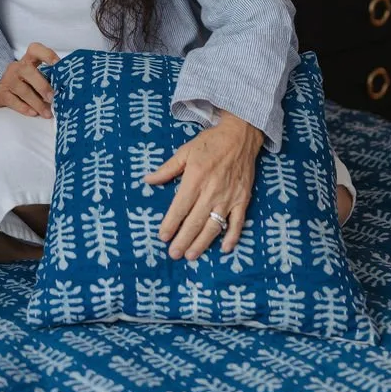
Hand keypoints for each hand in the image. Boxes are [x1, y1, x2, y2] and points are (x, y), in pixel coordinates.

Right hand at [0, 44, 58, 117]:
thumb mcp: (36, 76)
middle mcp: (17, 67)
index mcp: (28, 59)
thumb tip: (66, 89)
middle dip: (42, 86)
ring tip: (47, 113)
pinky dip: (25, 108)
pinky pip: (14, 101)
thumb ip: (48, 78)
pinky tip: (34, 113)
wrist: (2, 93)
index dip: (47, 55)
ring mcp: (8, 79)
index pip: (35, 49)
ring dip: (37, 103)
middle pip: (28, 71)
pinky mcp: (2, 93)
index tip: (58, 64)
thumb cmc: (26, 83)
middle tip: (53, 98)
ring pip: (23, 90)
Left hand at [144, 110, 262, 260]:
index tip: (162, 237)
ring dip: (202, 243)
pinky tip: (224, 249)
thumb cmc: (209, 143)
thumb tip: (147, 180)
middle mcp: (212, 191)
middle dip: (183, 239)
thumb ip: (167, 169)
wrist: (240, 136)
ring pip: (214, 226)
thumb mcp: (185, 151)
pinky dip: (232, 237)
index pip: (180, 207)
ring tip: (191, 255)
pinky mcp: (243, 199)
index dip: (170, 224)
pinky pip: (238, 222)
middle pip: (195, 221)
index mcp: (195, 178)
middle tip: (173, 254)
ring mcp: (229, 197)